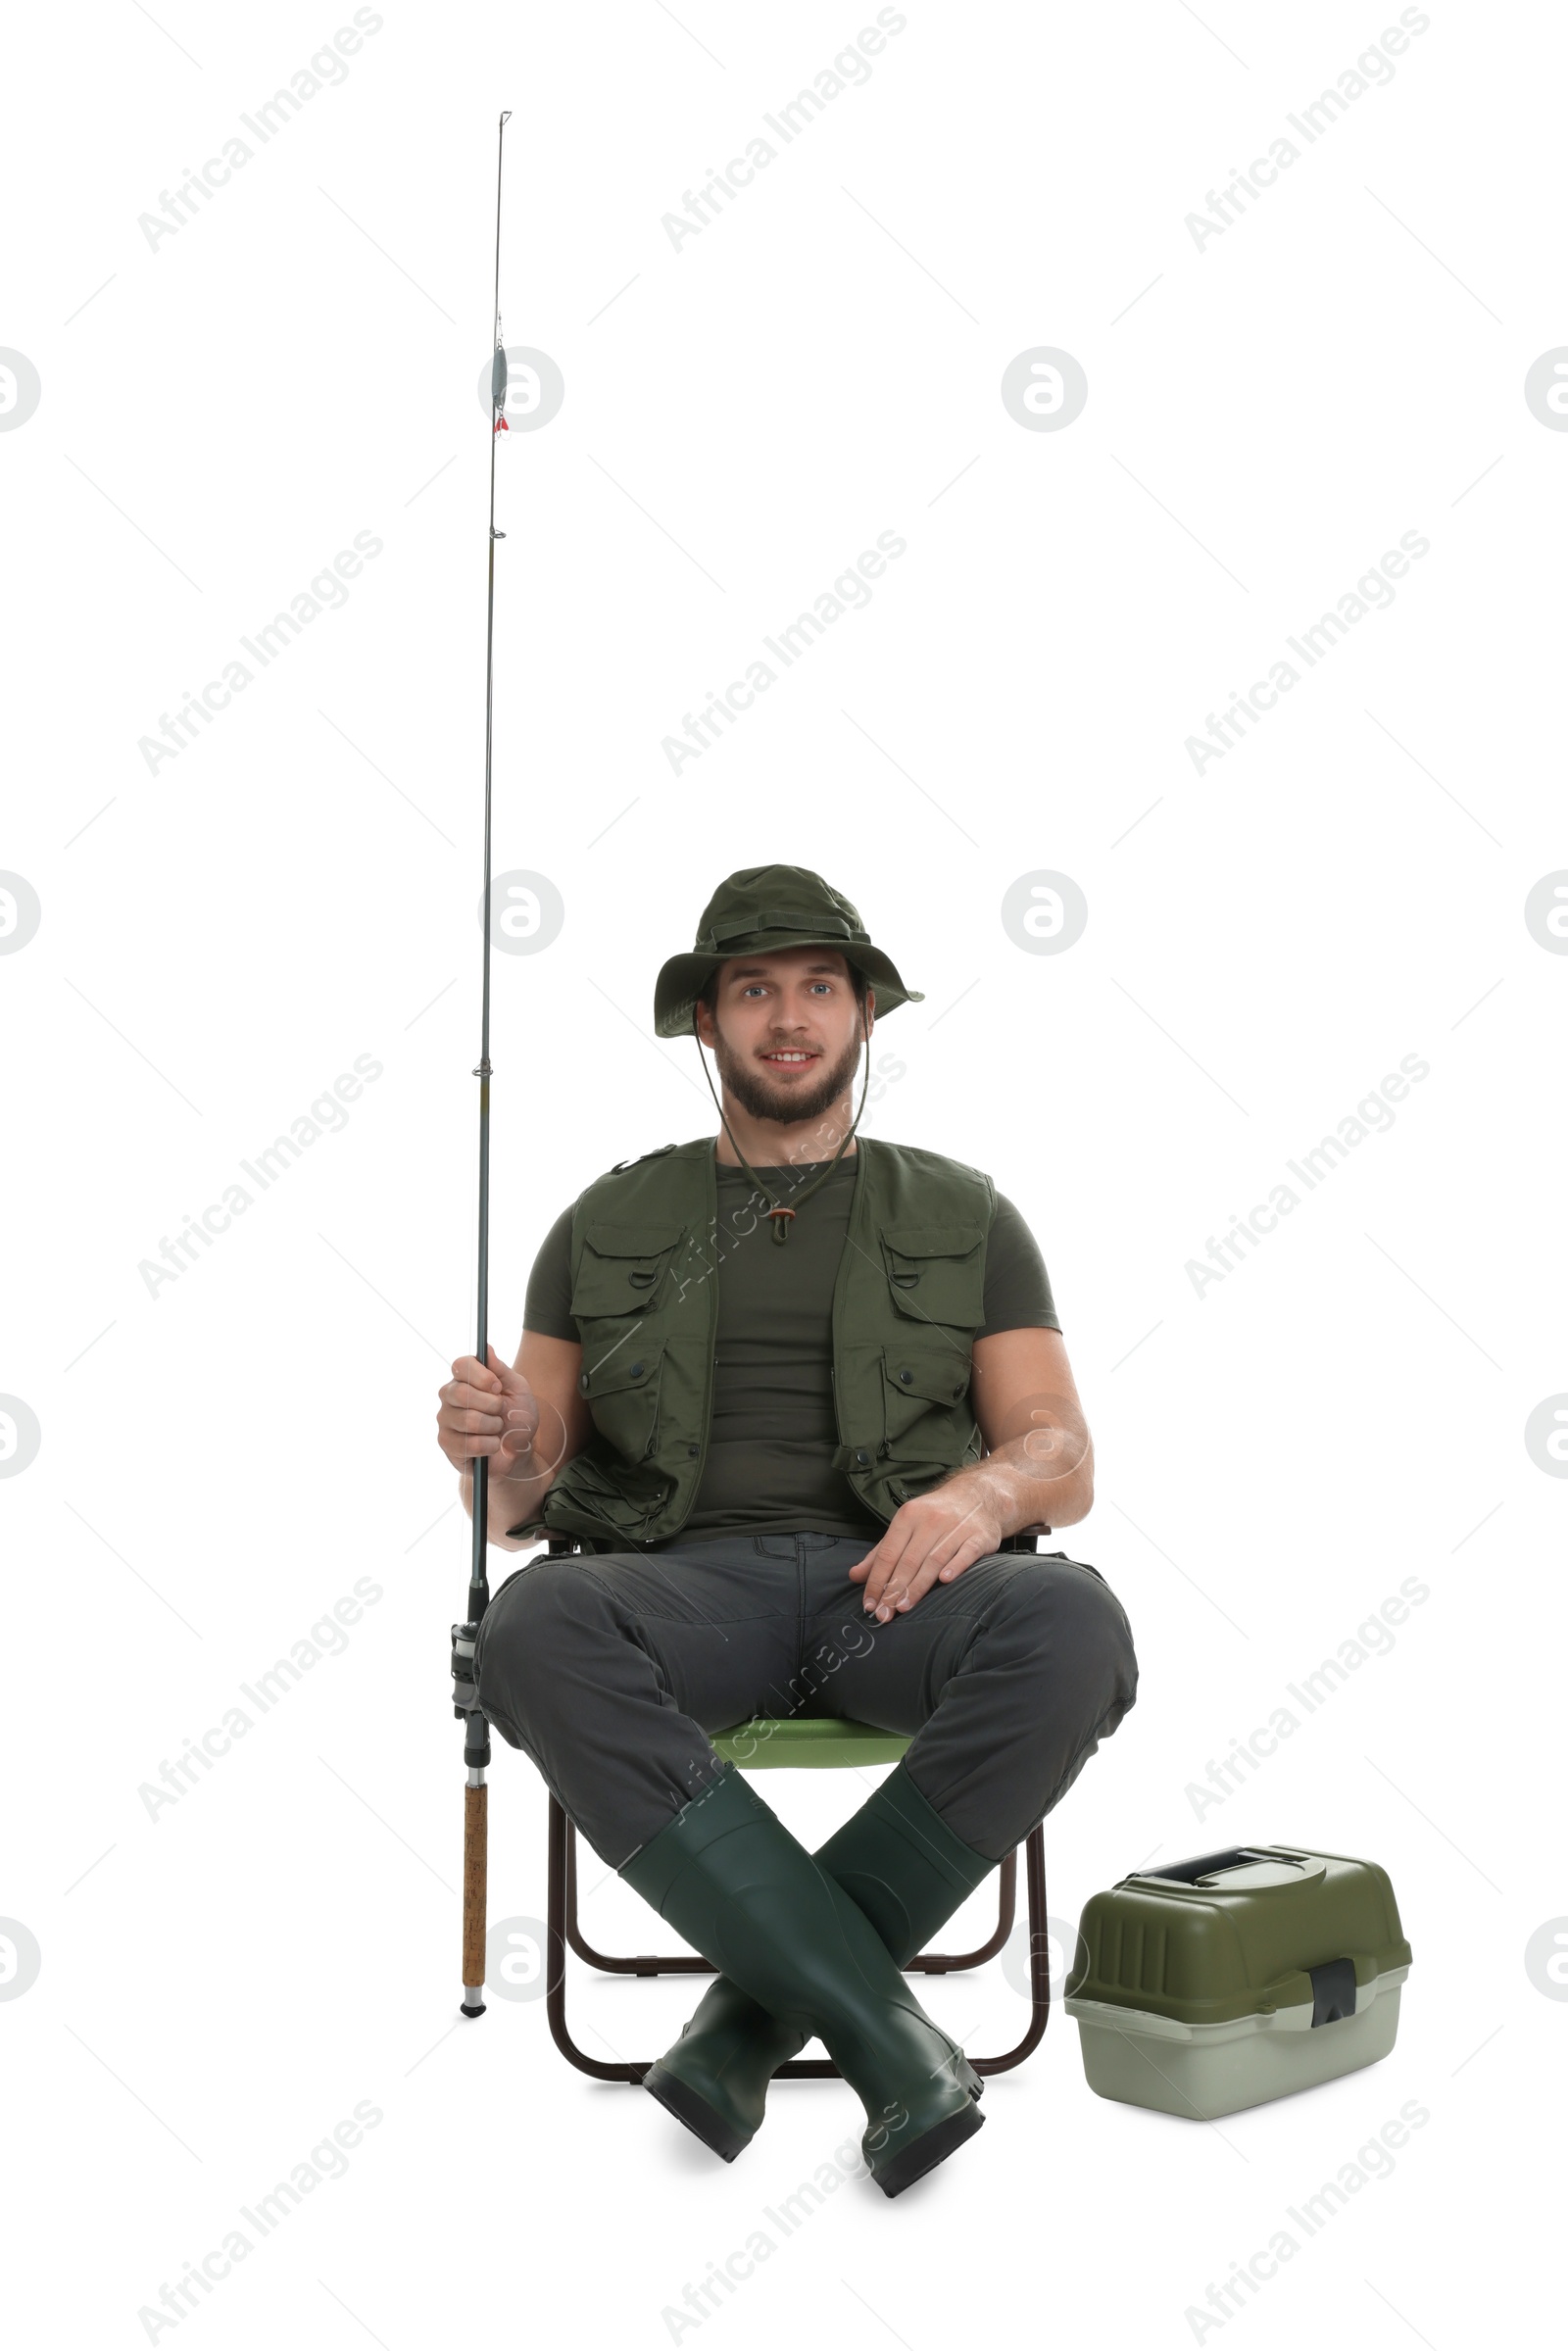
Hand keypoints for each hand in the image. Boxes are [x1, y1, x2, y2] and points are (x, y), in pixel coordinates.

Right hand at [436, 1344, 540, 1478]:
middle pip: (461, 1392)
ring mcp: (446, 1419)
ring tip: (497, 1429)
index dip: (481, 1376)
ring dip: (493, 1427)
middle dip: (491, 1405)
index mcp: (466, 1377)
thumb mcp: (518, 1390)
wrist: (519, 1450)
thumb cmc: (517, 1417)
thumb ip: (501, 1370)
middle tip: (500, 1411)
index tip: (498, 1387)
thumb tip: (486, 1349)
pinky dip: (489, 1445)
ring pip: (468, 1419)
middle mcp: (450, 1395)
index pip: (461, 1365)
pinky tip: (491, 1445)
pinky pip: (469, 1444)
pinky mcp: (446, 1443)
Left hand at [847, 1476, 1004, 1620]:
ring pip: (934, 1560)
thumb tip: (855, 1575)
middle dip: (894, 1590)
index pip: (888, 1553)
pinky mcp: (979, 1536)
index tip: (869, 1604)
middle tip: (884, 1614)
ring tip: (904, 1607)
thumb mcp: (905, 1526)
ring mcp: (956, 1527)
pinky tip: (944, 1581)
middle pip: (909, 1560)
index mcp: (908, 1516)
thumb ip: (881, 1552)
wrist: (978, 1496)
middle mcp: (931, 1520)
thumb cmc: (935, 1515)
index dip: (876, 1580)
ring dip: (918, 1586)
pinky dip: (955, 1566)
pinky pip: (966, 1553)